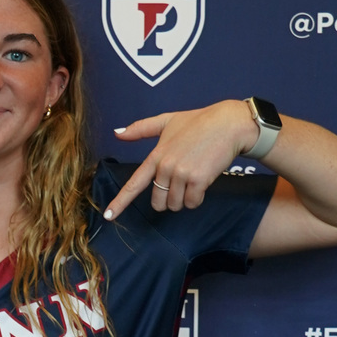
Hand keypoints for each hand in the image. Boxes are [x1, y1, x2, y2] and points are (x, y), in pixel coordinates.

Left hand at [104, 100, 255, 218]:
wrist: (228, 124)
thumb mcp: (167, 121)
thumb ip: (141, 129)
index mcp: (156, 155)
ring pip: (176, 205)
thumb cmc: (199, 122)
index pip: (134, 183)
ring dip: (185, 198)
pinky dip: (198, 198)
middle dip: (169, 198)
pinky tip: (203, 182)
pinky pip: (192, 203)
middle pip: (159, 202)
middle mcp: (165, 166)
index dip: (120, 202)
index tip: (108, 216)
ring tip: (195, 178)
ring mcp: (181, 173)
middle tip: (182, 181)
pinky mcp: (198, 179)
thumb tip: (116, 133)